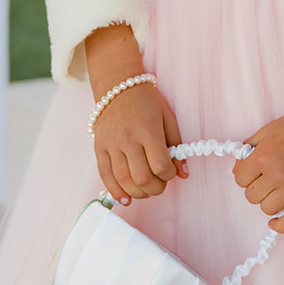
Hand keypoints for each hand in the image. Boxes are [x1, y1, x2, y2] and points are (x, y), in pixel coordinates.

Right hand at [93, 81, 188, 205]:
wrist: (117, 86)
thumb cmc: (146, 101)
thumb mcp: (167, 118)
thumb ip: (177, 145)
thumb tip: (184, 173)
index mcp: (148, 131)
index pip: (160, 166)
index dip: (169, 175)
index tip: (171, 171)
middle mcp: (128, 139)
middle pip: (142, 178)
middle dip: (155, 188)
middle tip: (160, 184)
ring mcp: (112, 145)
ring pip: (124, 181)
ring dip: (138, 193)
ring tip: (146, 190)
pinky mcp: (100, 149)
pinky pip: (105, 176)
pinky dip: (115, 191)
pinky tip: (125, 198)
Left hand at [232, 105, 283, 234]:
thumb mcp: (268, 129)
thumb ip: (248, 148)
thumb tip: (238, 169)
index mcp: (264, 155)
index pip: (240, 179)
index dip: (245, 175)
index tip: (253, 172)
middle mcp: (277, 172)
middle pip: (251, 196)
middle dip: (256, 187)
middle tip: (267, 178)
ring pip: (267, 209)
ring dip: (269, 201)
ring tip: (278, 190)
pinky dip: (280, 225)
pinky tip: (275, 223)